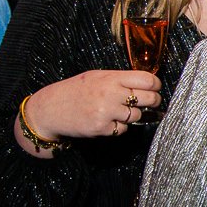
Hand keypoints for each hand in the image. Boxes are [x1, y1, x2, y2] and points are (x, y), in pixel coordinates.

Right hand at [20, 70, 161, 143]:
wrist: (50, 109)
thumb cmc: (76, 90)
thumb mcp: (97, 76)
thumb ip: (120, 79)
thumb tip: (148, 83)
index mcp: (111, 78)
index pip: (147, 79)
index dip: (156, 85)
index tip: (156, 88)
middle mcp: (110, 93)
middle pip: (149, 98)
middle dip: (154, 101)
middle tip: (151, 102)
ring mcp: (106, 111)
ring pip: (137, 115)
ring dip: (133, 115)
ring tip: (118, 111)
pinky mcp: (102, 127)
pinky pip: (123, 129)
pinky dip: (119, 127)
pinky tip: (107, 120)